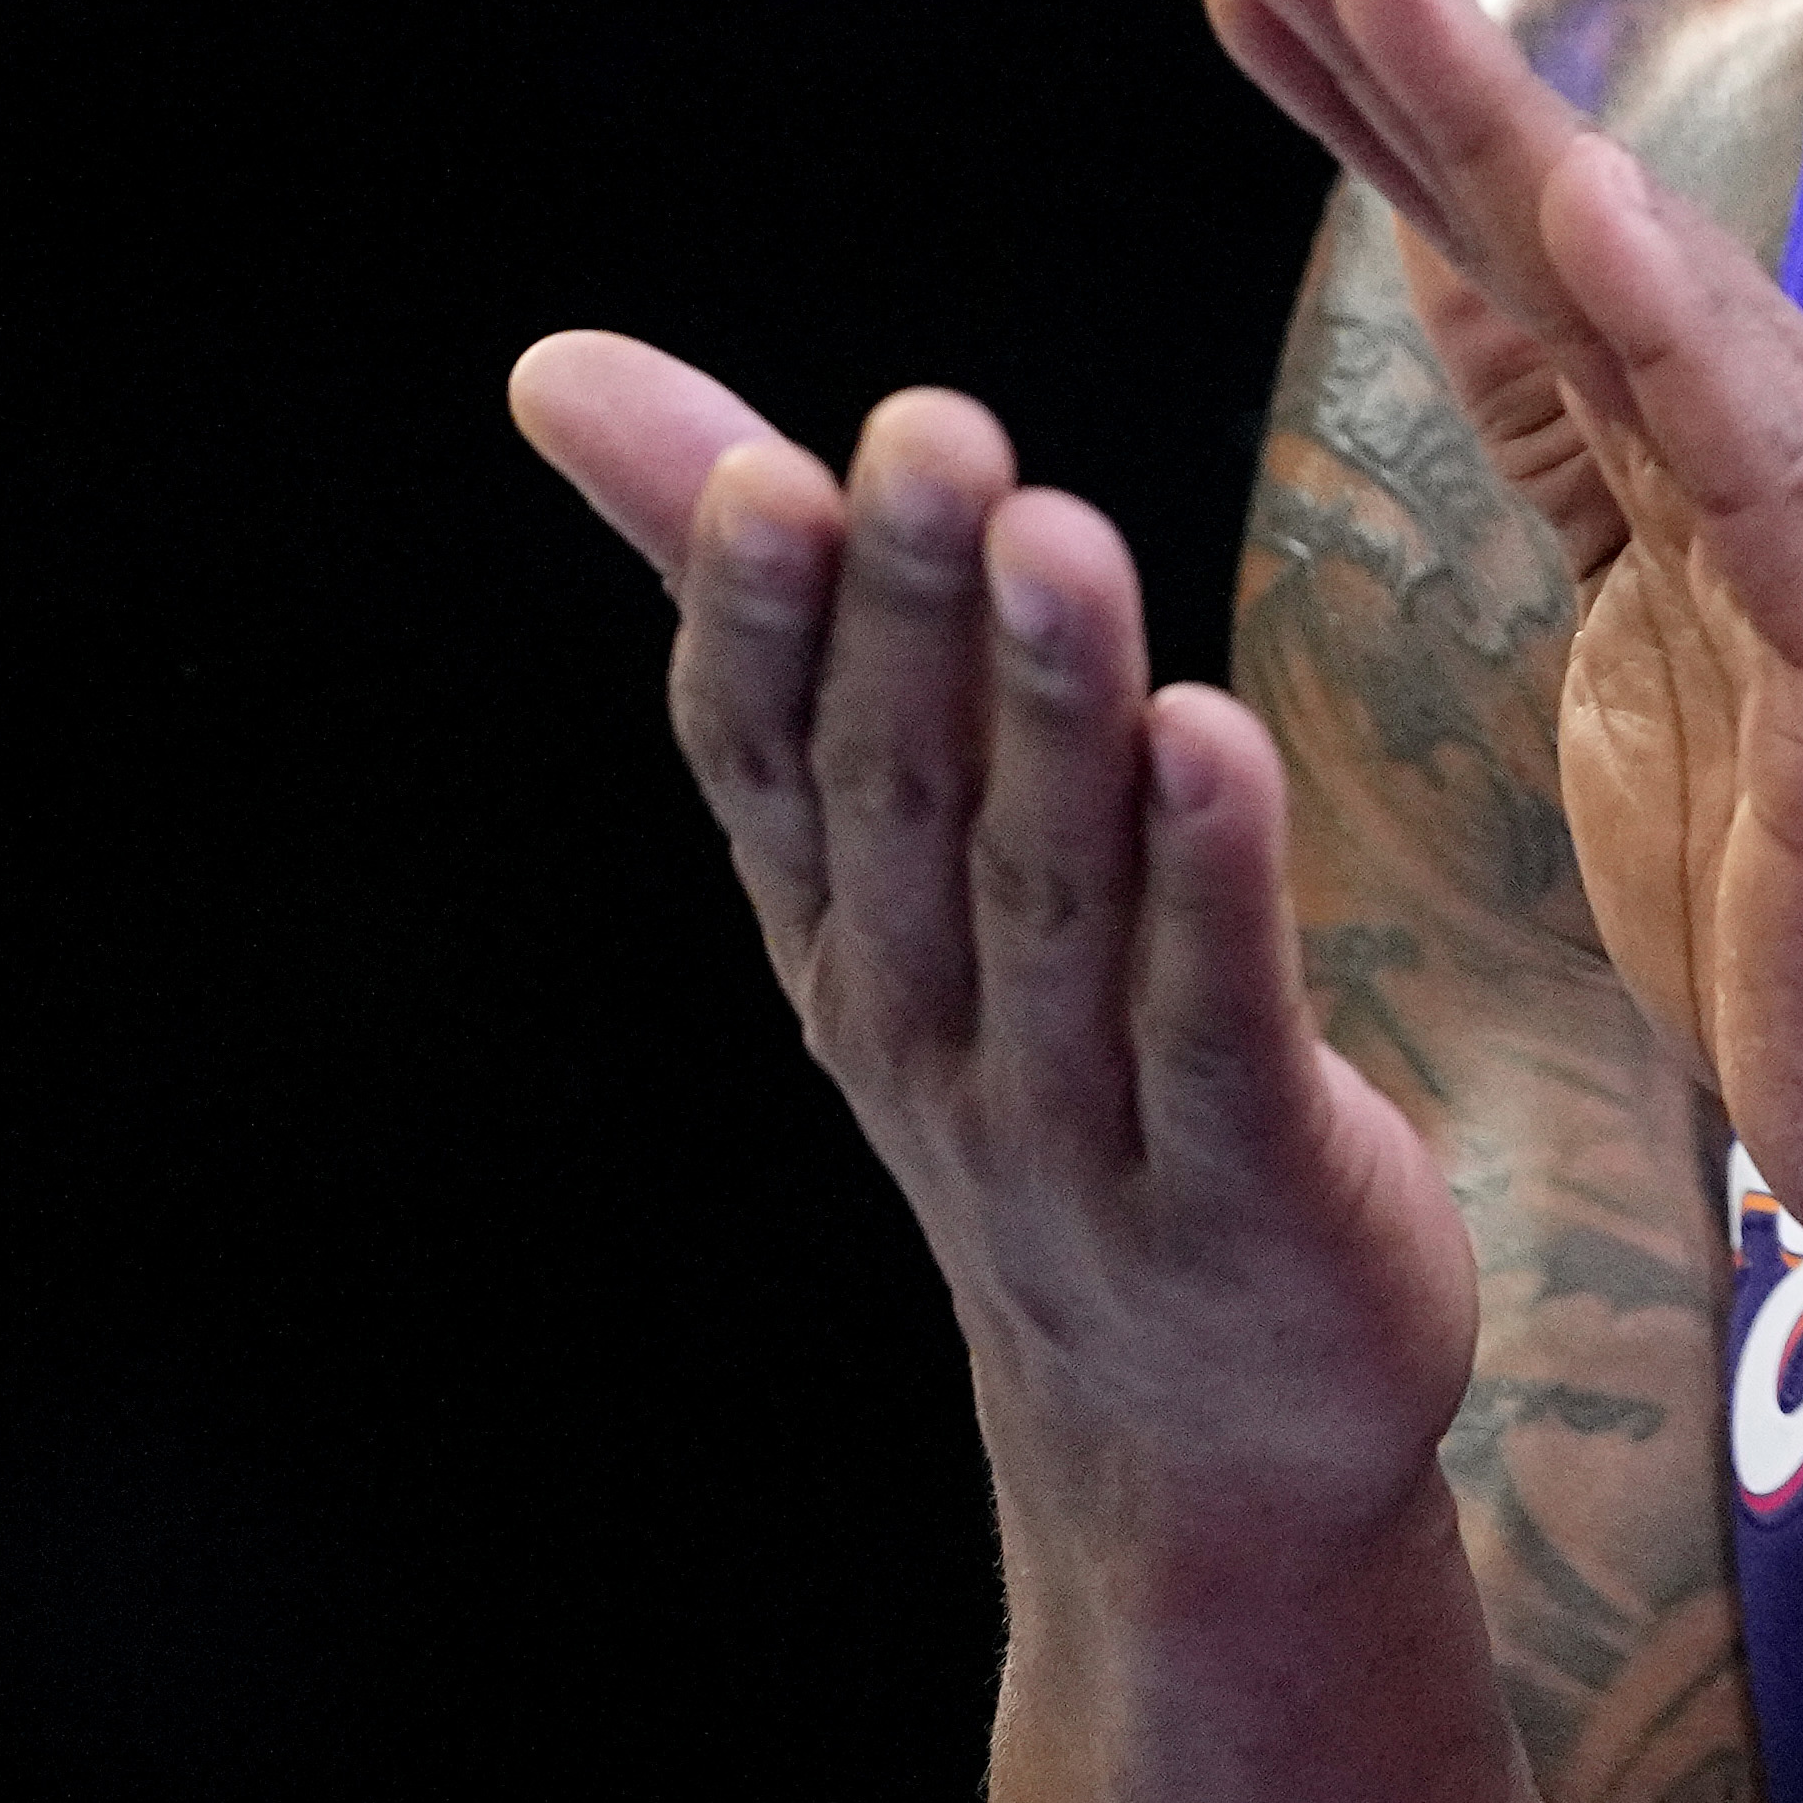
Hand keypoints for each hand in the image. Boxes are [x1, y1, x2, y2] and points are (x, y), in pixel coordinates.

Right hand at [508, 334, 1478, 1577]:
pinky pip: (1217, 1020)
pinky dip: (1210, 890)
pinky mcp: (1245, 1186)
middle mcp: (928, 1020)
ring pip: (1050, 899)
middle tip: (928, 440)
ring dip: (1051, 715)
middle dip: (907, 618)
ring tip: (1066, 538)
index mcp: (843, 928)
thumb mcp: (877, 846)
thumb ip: (757, 598)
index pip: (763, 762)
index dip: (753, 626)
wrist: (1194, 1434)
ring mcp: (1076, 1119)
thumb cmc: (1037, 1064)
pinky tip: (1215, 748)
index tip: (771, 472)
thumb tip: (556, 368)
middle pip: (902, 802)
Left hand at [1192, 0, 1802, 1295]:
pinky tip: (1566, 198)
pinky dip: (1666, 320)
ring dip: (1501, 110)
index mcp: (1705, 450)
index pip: (1503, 232)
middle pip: (1553, 203)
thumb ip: (1583, 438)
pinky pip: (1753, 460)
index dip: (1369, 82)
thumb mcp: (1637, 626)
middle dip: (1398, 27)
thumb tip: (1488, 258)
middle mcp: (1782, 444)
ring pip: (1637, 284)